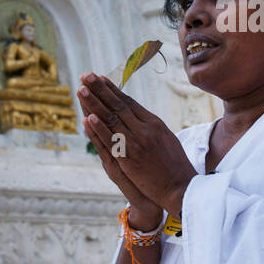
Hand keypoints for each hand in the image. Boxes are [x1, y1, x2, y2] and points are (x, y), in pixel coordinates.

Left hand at [78, 72, 196, 218]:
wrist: (182, 187)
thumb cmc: (176, 165)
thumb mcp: (167, 138)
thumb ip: (151, 126)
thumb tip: (137, 115)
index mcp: (154, 123)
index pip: (128, 102)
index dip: (112, 89)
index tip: (100, 78)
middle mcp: (145, 129)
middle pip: (118, 105)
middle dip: (100, 89)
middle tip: (86, 75)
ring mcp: (137, 144)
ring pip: (111, 119)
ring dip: (94, 103)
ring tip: (81, 89)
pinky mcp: (130, 160)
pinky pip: (111, 141)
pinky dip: (99, 129)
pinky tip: (88, 118)